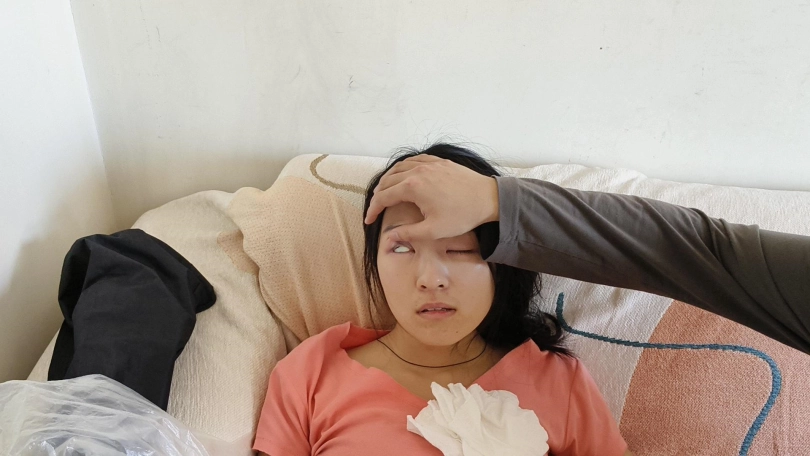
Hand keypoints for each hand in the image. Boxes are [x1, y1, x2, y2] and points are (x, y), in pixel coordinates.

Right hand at [364, 155, 498, 240]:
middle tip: (375, 209)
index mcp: (412, 187)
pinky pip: (414, 160)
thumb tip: (389, 238)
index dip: (373, 210)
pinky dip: (403, 168)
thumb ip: (408, 233)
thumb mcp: (433, 230)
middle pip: (388, 181)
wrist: (488, 198)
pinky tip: (403, 175)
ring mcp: (428, 164)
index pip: (384, 197)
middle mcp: (417, 171)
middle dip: (378, 195)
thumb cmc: (462, 215)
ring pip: (399, 168)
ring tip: (384, 192)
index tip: (369, 220)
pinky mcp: (438, 161)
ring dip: (388, 180)